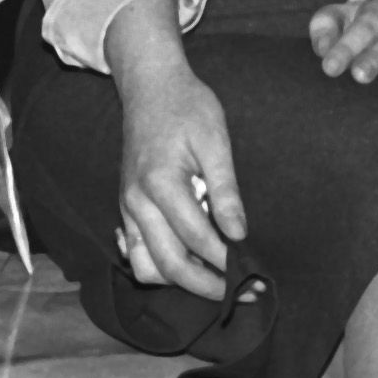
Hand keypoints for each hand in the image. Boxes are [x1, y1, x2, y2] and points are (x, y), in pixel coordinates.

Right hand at [112, 56, 249, 299]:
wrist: (150, 86)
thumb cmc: (187, 106)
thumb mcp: (215, 140)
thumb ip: (226, 190)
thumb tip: (238, 233)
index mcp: (160, 183)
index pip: (197, 239)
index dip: (226, 262)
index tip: (252, 274)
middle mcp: (137, 201)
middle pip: (169, 265)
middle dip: (205, 285)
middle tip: (238, 291)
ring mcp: (127, 206)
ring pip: (146, 267)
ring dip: (179, 280)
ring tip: (213, 278)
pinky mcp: (125, 207)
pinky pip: (136, 252)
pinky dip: (160, 266)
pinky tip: (189, 260)